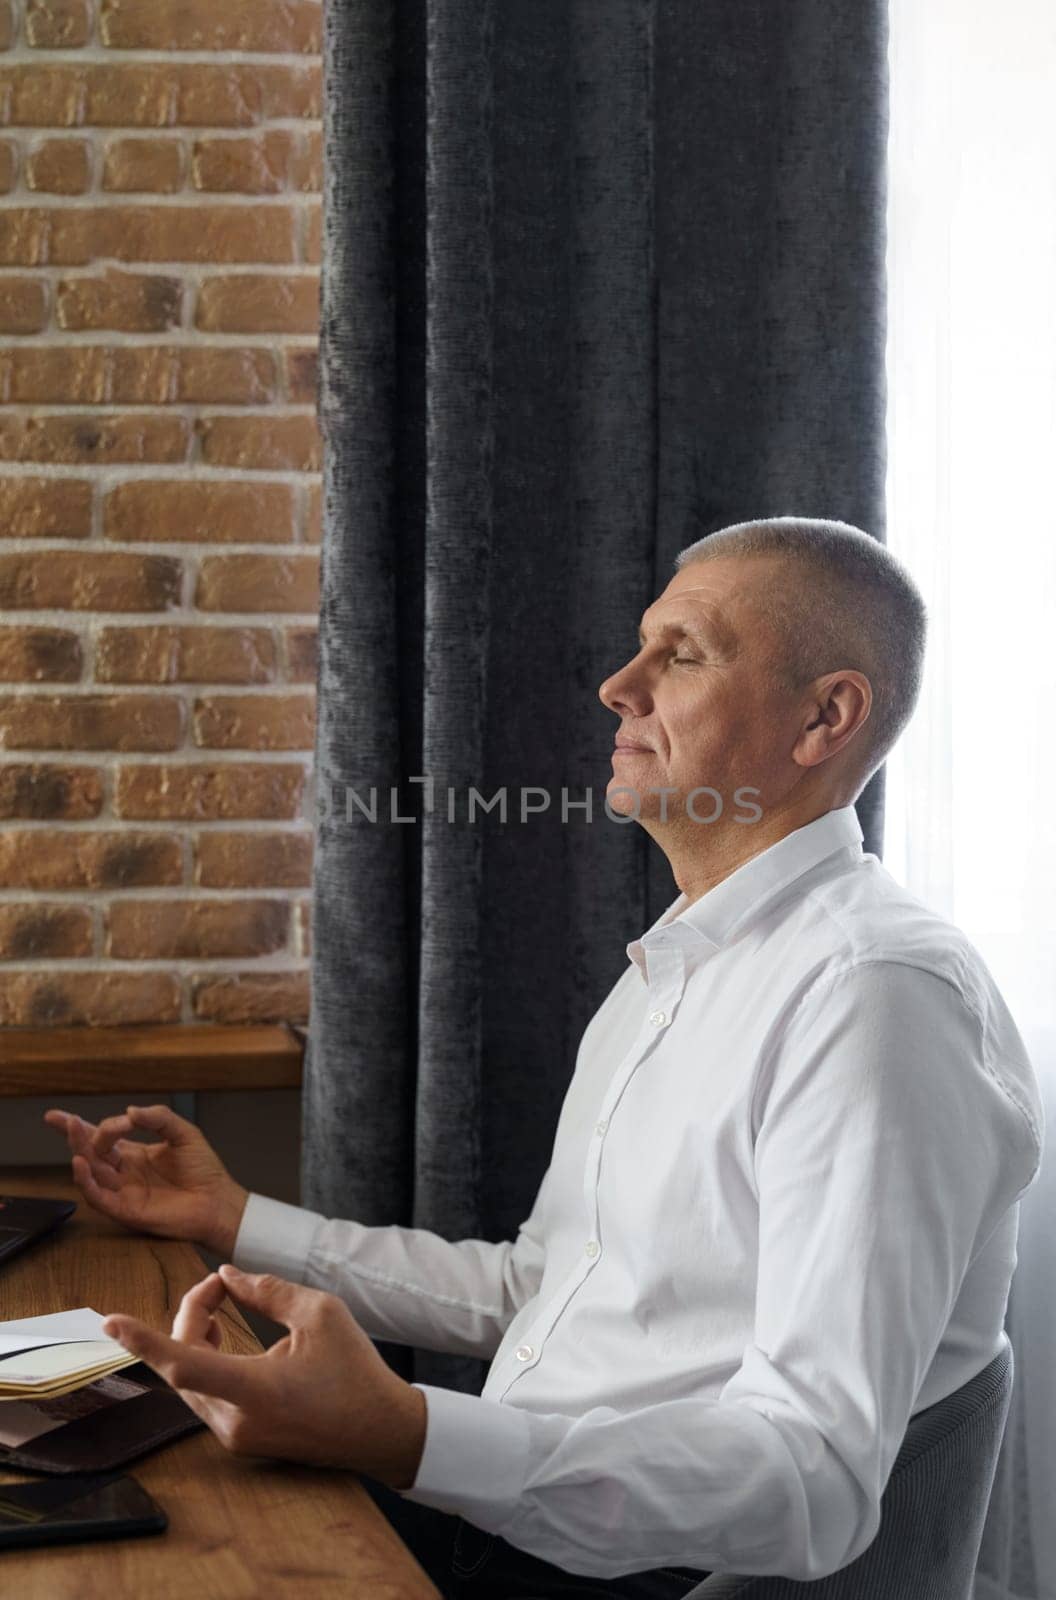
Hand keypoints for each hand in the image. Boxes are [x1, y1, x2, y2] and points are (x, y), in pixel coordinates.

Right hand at [42, 1104, 248, 1257]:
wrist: (219, 1201)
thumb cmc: (204, 1170)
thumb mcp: (184, 1133)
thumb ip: (158, 1118)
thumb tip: (130, 1111)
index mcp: (135, 1153)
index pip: (101, 1137)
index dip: (79, 1126)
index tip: (57, 1115)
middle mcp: (124, 1172)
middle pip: (92, 1152)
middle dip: (75, 1135)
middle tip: (65, 1120)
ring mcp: (123, 1191)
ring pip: (92, 1171)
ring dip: (81, 1151)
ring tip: (75, 1132)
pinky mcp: (126, 1210)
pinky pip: (98, 1197)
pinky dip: (86, 1182)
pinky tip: (81, 1164)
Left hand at [102, 1265, 427, 1491]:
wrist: (380, 1431)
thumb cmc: (356, 1371)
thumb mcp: (320, 1314)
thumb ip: (268, 1290)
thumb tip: (228, 1276)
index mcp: (255, 1391)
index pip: (183, 1364)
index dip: (144, 1342)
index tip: (110, 1323)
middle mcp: (236, 1420)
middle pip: (183, 1363)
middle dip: (191, 1315)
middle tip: (219, 1283)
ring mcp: (237, 1435)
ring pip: (190, 1380)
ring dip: (196, 1338)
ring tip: (221, 1303)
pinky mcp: (242, 1438)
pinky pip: (206, 1394)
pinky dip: (206, 1360)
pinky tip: (223, 1336)